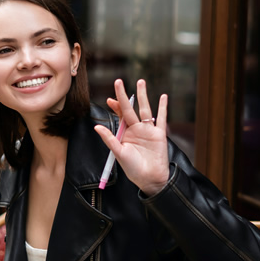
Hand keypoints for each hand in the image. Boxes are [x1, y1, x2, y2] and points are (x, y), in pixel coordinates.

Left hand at [94, 79, 169, 195]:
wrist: (150, 179)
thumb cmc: (133, 169)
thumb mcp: (119, 153)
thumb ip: (110, 139)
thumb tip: (96, 127)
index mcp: (125, 134)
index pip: (119, 116)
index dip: (115, 106)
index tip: (110, 99)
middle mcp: (136, 130)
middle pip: (130, 109)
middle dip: (124, 96)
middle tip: (118, 81)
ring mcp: (148, 131)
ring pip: (145, 109)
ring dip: (142, 96)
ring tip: (140, 82)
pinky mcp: (160, 134)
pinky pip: (161, 119)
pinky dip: (163, 108)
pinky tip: (163, 97)